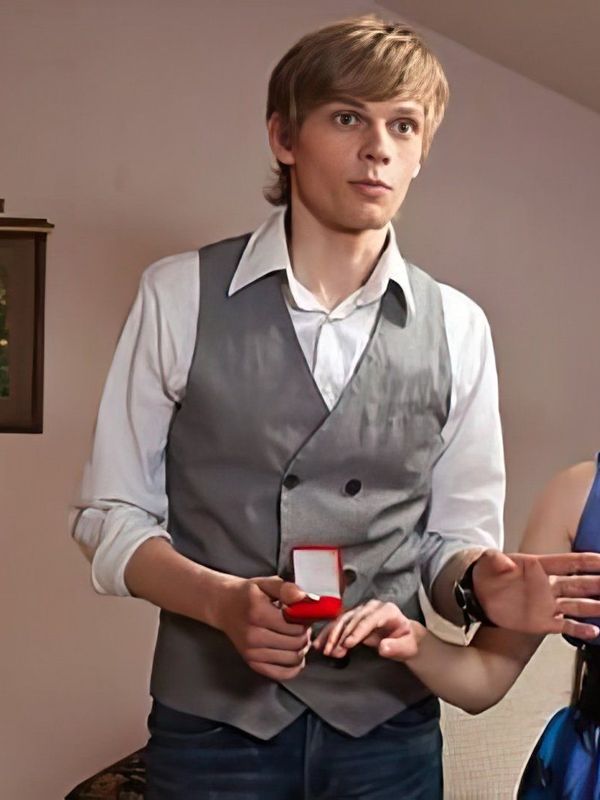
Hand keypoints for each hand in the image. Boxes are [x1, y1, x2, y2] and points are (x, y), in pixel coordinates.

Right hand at [216, 576, 310, 680]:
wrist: (223, 606)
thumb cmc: (246, 594)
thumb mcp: (265, 583)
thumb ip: (286, 589)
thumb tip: (306, 598)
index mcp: (258, 613)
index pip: (295, 626)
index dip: (306, 620)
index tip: (303, 614)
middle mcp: (253, 636)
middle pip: (296, 643)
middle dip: (305, 633)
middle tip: (302, 624)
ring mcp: (251, 653)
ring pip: (292, 658)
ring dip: (301, 648)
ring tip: (297, 636)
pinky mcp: (252, 663)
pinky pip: (281, 673)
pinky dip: (294, 666)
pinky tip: (294, 654)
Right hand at [312, 600, 424, 660]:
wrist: (403, 637)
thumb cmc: (406, 641)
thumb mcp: (407, 646)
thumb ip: (396, 647)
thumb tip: (383, 648)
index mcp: (386, 610)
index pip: (368, 620)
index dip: (357, 632)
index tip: (347, 644)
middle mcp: (371, 607)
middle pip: (352, 619)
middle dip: (340, 636)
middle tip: (331, 651)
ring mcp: (361, 611)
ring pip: (342, 621)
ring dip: (332, 635)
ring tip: (324, 650)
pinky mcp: (354, 618)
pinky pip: (339, 625)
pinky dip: (329, 634)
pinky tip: (320, 644)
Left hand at [473, 550, 599, 638]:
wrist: (478, 595)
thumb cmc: (487, 574)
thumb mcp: (487, 560)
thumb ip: (495, 559)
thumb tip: (505, 563)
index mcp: (538, 567)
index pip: (568, 563)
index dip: (587, 561)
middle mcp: (547, 585)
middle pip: (579, 584)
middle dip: (597, 583)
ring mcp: (546, 604)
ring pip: (577, 605)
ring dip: (594, 606)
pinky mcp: (542, 620)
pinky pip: (565, 625)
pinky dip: (579, 629)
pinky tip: (594, 632)